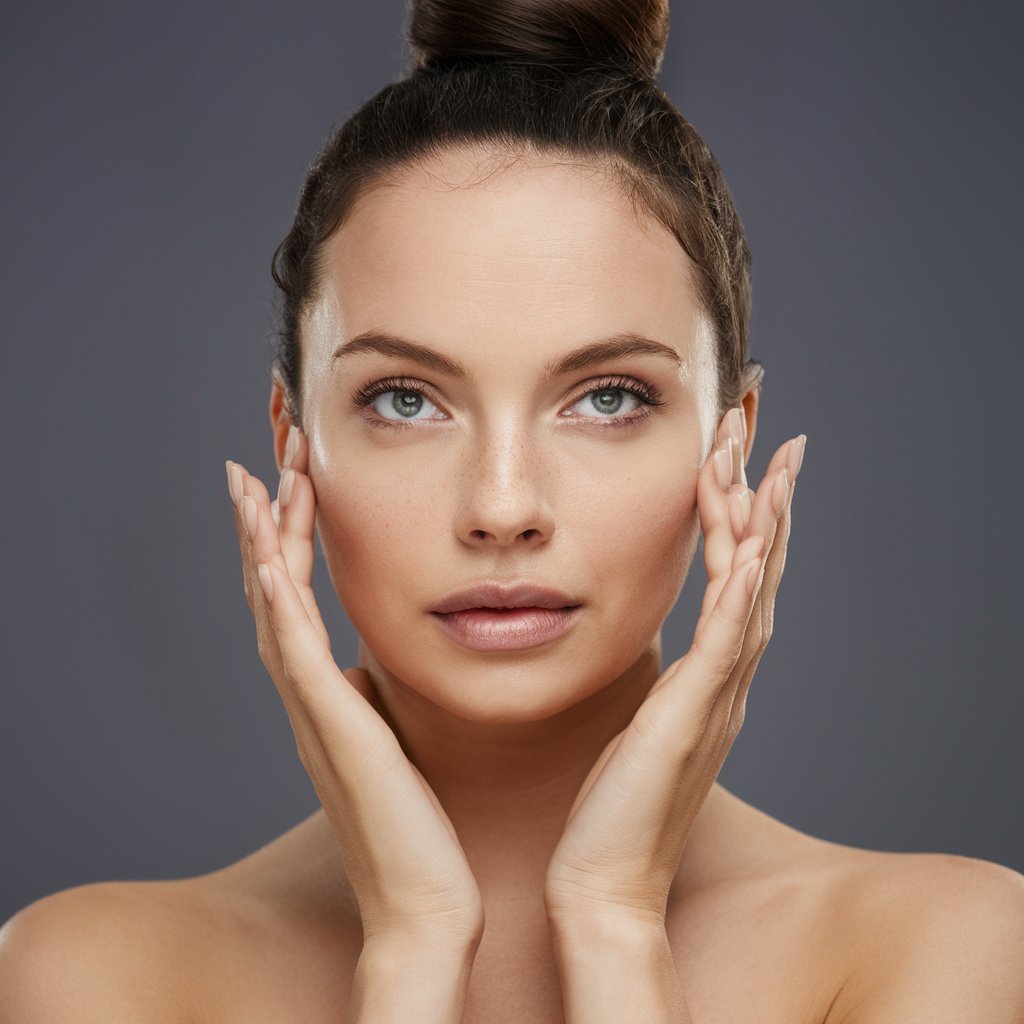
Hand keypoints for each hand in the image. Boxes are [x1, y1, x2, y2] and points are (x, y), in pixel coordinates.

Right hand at [224, 428, 483, 945]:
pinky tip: (268, 555)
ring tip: (258, 477)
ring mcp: (311, 709)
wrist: (425, 898)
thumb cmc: (418, 822)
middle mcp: (306, 694)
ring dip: (264, 540)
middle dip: (266, 518)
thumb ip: (379, 697)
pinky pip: (294, 649)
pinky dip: (277, 599)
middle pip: (271, 586)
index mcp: (325, 693)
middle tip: (262, 454)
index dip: (286, 536)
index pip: (295, 595)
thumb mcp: (396, 735)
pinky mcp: (329, 726)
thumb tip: (378, 666)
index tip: (289, 477)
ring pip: (273, 605)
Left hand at [543, 410, 805, 924]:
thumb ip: (651, 684)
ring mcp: (716, 700)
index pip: (739, 581)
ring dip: (760, 525)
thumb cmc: (611, 807)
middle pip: (760, 571)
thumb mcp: (634, 724)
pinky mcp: (692, 718)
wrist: (604, 881)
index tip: (743, 459)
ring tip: (764, 462)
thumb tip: (631, 642)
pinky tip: (750, 545)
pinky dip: (742, 591)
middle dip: (764, 498)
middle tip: (765, 432)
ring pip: (753, 593)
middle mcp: (726, 683)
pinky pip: (727, 642)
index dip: (747, 517)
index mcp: (709, 681)